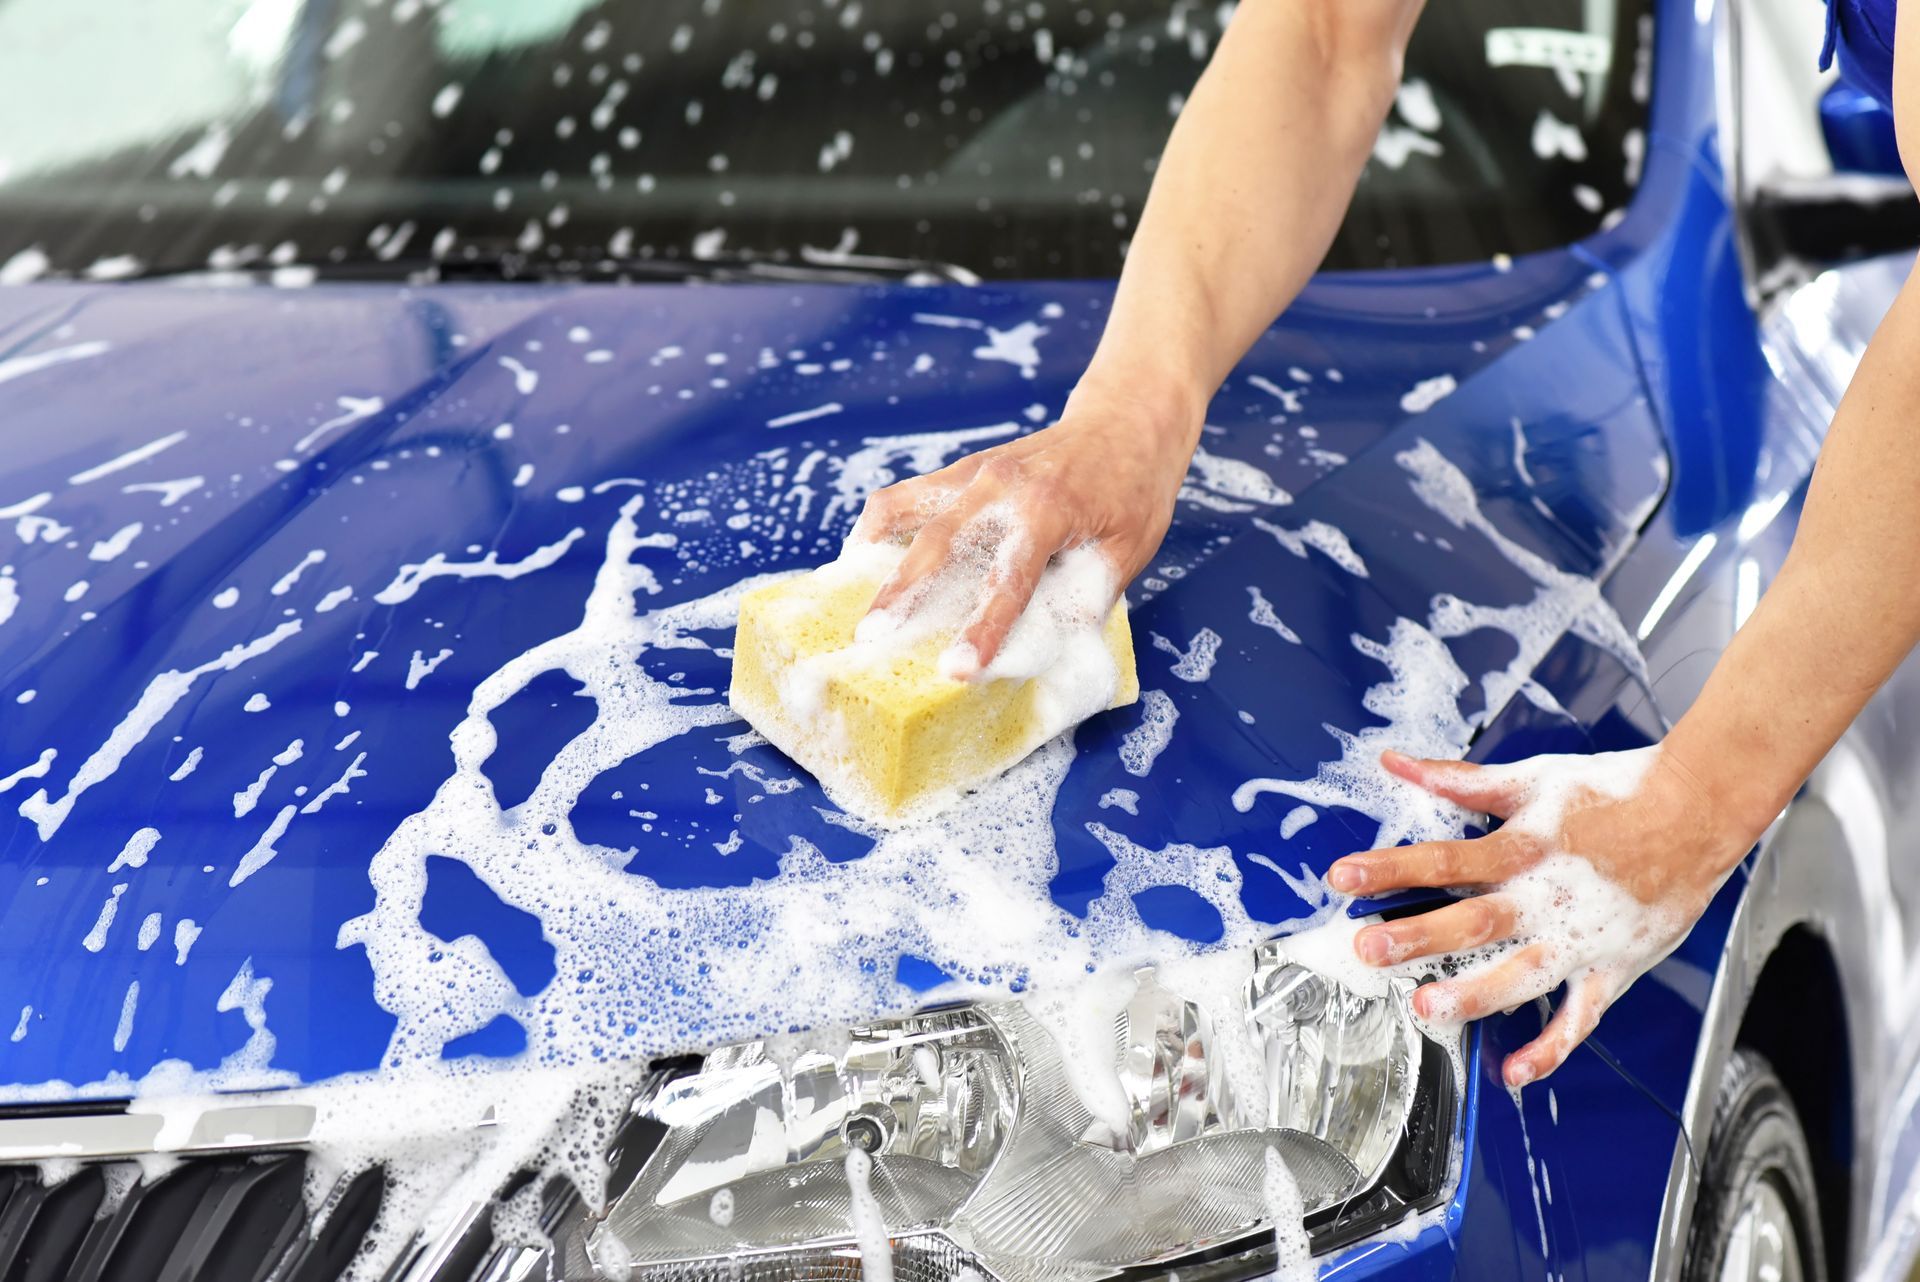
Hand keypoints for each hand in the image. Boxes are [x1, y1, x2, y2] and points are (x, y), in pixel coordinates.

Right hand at [852, 378, 1200, 673]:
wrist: (1128, 419)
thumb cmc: (1133, 490)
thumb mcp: (1127, 550)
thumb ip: (1086, 598)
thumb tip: (1045, 653)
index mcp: (1050, 509)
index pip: (1008, 581)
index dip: (981, 629)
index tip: (956, 670)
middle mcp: (1003, 486)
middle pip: (939, 544)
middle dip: (903, 594)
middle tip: (870, 638)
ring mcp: (977, 472)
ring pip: (907, 509)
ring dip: (876, 556)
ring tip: (852, 597)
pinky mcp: (964, 470)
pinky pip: (909, 496)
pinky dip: (881, 526)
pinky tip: (865, 559)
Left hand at [1327, 745, 1755, 1086]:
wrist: (1699, 811)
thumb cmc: (1612, 791)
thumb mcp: (1532, 778)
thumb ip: (1460, 781)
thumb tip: (1397, 763)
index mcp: (1525, 847)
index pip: (1445, 860)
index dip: (1392, 868)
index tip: (1344, 877)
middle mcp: (1549, 897)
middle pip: (1475, 921)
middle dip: (1418, 937)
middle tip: (1369, 949)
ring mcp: (1581, 939)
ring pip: (1521, 974)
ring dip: (1475, 994)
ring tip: (1429, 1008)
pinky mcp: (1612, 968)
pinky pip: (1579, 1017)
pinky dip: (1551, 1048)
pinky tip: (1514, 1071)